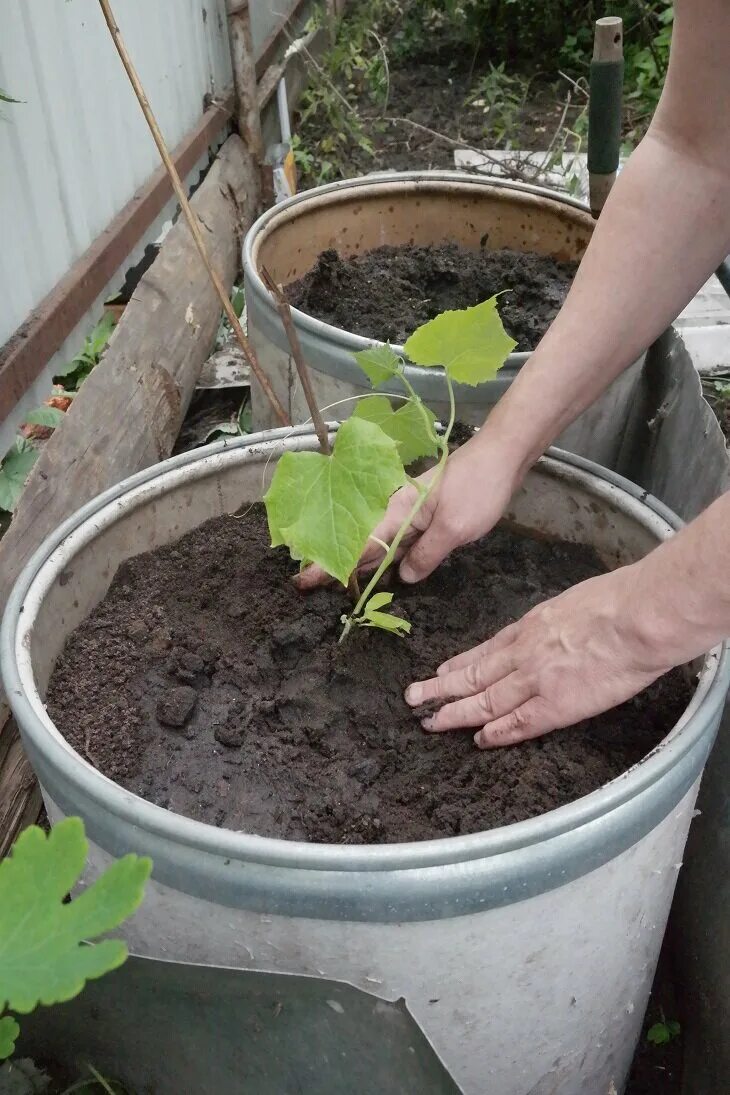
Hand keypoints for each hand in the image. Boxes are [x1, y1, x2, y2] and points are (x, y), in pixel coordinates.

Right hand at [295, 432, 520, 589]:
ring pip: (381, 544)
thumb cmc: (478, 487)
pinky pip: (401, 541)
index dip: (330, 563)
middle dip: (336, 563)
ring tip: (335, 582)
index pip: (357, 544)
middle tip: (307, 585)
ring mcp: (413, 513)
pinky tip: (383, 571)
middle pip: (362, 543)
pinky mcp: (428, 516)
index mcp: (396, 511)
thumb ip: (427, 556)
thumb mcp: (454, 529)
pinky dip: (388, 557)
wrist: (502, 456)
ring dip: (361, 563)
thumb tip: (405, 578)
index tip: (304, 580)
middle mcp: (397, 511)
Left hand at [405, 565, 672, 747]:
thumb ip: (560, 619)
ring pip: (485, 700)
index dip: (461, 663)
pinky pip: (518, 723)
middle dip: (441, 688)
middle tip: (413, 698)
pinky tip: (479, 740)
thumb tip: (562, 626)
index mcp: (532, 626)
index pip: (487, 649)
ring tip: (429, 721)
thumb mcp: (575, 600)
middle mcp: (524, 653)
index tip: (441, 671)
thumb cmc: (619, 602)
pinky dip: (496, 733)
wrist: (636, 618)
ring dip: (455, 712)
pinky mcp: (554, 705)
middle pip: (474, 674)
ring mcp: (535, 680)